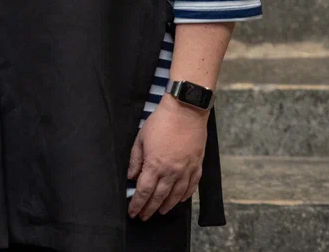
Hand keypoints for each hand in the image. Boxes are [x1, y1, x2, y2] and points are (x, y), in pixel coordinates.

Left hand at [126, 95, 206, 219]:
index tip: (133, 212)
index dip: (137, 204)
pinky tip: (179, 200)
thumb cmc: (161, 122)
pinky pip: (191, 187)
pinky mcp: (196, 165)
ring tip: (160, 212)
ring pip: (175, 195)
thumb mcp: (141, 138)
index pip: (144, 191)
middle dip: (150, 209)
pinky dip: (184, 196)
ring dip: (166, 206)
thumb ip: (135, 160)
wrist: (186, 110)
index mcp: (155, 165)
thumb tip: (131, 176)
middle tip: (144, 217)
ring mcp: (186, 170)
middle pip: (159, 197)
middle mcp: (171, 172)